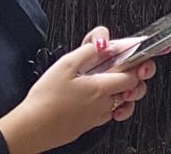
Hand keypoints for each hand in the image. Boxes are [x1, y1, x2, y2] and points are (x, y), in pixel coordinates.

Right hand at [0, 30, 153, 153]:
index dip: (139, 63)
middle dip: (136, 78)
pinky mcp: (88, 126)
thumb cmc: (45, 99)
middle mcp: (104, 105)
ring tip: (113, 82)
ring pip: (122, 103)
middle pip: (133, 90)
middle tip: (129, 67)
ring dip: (123, 92)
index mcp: (102, 87)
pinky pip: (108, 114)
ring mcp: (97, 117)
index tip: (140, 56)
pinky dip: (110, 105)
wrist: (31, 128)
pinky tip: (98, 97)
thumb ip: (89, 50)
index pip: (134, 75)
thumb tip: (104, 42)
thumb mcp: (66, 64)